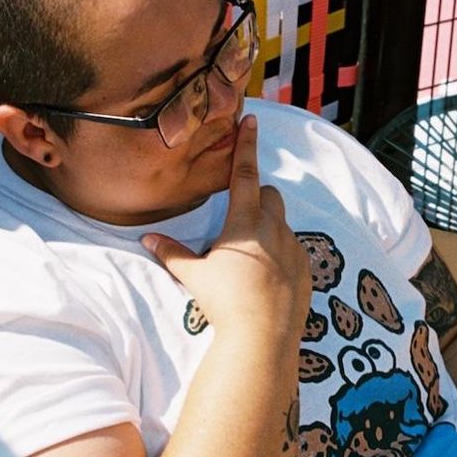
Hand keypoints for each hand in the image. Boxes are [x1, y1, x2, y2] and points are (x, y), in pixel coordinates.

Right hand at [143, 114, 310, 344]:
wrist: (263, 337)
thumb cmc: (225, 302)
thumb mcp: (194, 276)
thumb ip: (173, 254)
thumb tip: (149, 240)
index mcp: (245, 221)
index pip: (244, 173)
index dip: (246, 145)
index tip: (252, 119)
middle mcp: (274, 228)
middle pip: (270, 195)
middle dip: (257, 195)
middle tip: (238, 215)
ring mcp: (294, 249)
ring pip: (283, 223)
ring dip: (268, 227)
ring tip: (248, 254)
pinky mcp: (307, 269)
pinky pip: (294, 250)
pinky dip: (281, 252)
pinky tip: (266, 276)